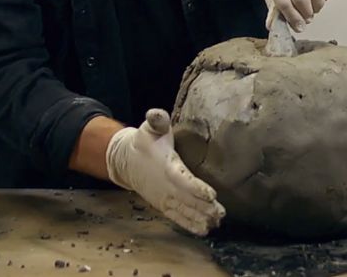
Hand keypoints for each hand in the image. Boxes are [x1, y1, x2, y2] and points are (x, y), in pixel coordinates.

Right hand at [105, 108, 224, 234]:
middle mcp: (165, 185)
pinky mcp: (163, 205)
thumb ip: (157, 120)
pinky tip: (204, 230)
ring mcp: (164, 198)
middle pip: (187, 199)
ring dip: (200, 218)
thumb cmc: (144, 141)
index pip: (183, 179)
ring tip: (215, 222)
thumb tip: (155, 114)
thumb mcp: (150, 127)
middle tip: (220, 213)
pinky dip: (189, 225)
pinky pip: (177, 217)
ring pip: (183, 211)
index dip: (196, 188)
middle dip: (204, 207)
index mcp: (166, 166)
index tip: (211, 194)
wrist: (126, 160)